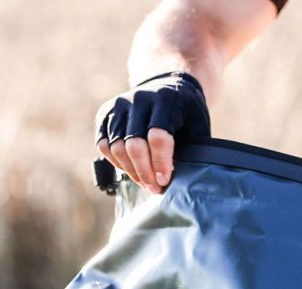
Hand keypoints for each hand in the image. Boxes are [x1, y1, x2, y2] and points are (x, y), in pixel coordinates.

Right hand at [95, 72, 210, 194]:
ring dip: (130, 171)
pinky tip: (131, 170)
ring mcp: (119, 105)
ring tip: (145, 182)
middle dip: (144, 172)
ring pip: (116, 147)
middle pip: (134, 144)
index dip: (160, 163)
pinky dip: (116, 162)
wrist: (167, 87)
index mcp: (165, 99)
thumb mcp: (197, 129)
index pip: (158, 136)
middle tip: (155, 188)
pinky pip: (103, 145)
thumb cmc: (186, 115)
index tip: (164, 181)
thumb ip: (190, 151)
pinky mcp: (105, 113)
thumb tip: (175, 182)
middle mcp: (139, 98)